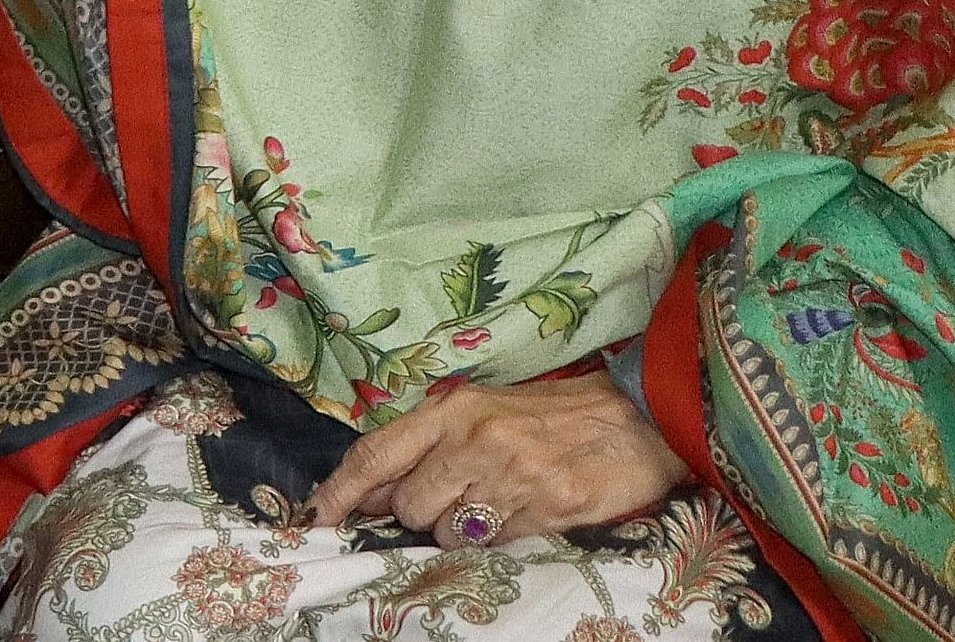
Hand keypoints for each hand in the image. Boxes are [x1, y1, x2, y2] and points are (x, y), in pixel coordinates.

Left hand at [306, 375, 689, 540]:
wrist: (639, 420)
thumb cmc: (553, 416)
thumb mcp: (484, 412)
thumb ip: (427, 446)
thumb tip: (370, 491)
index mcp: (454, 409)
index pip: (377, 453)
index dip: (340, 490)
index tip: (315, 517)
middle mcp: (477, 439)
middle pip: (408, 504)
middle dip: (420, 514)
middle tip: (458, 497)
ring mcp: (513, 475)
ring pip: (448, 532)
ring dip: (460, 531)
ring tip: (496, 503)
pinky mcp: (548, 508)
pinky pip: (494, 546)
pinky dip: (499, 541)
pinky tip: (523, 513)